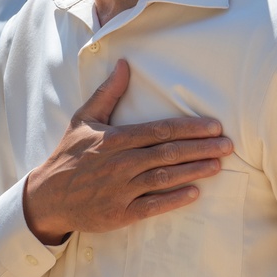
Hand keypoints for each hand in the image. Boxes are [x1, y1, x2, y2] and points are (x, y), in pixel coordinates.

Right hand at [23, 59, 232, 244]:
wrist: (48, 195)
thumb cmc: (69, 154)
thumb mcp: (83, 119)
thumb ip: (107, 93)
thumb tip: (124, 64)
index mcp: (115, 139)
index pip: (159, 130)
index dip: (189, 128)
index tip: (214, 125)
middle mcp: (120, 163)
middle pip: (168, 153)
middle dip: (201, 148)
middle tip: (228, 145)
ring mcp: (121, 189)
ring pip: (165, 178)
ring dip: (194, 171)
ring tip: (218, 165)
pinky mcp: (120, 213)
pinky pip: (153, 205)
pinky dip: (175, 199)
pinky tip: (195, 192)